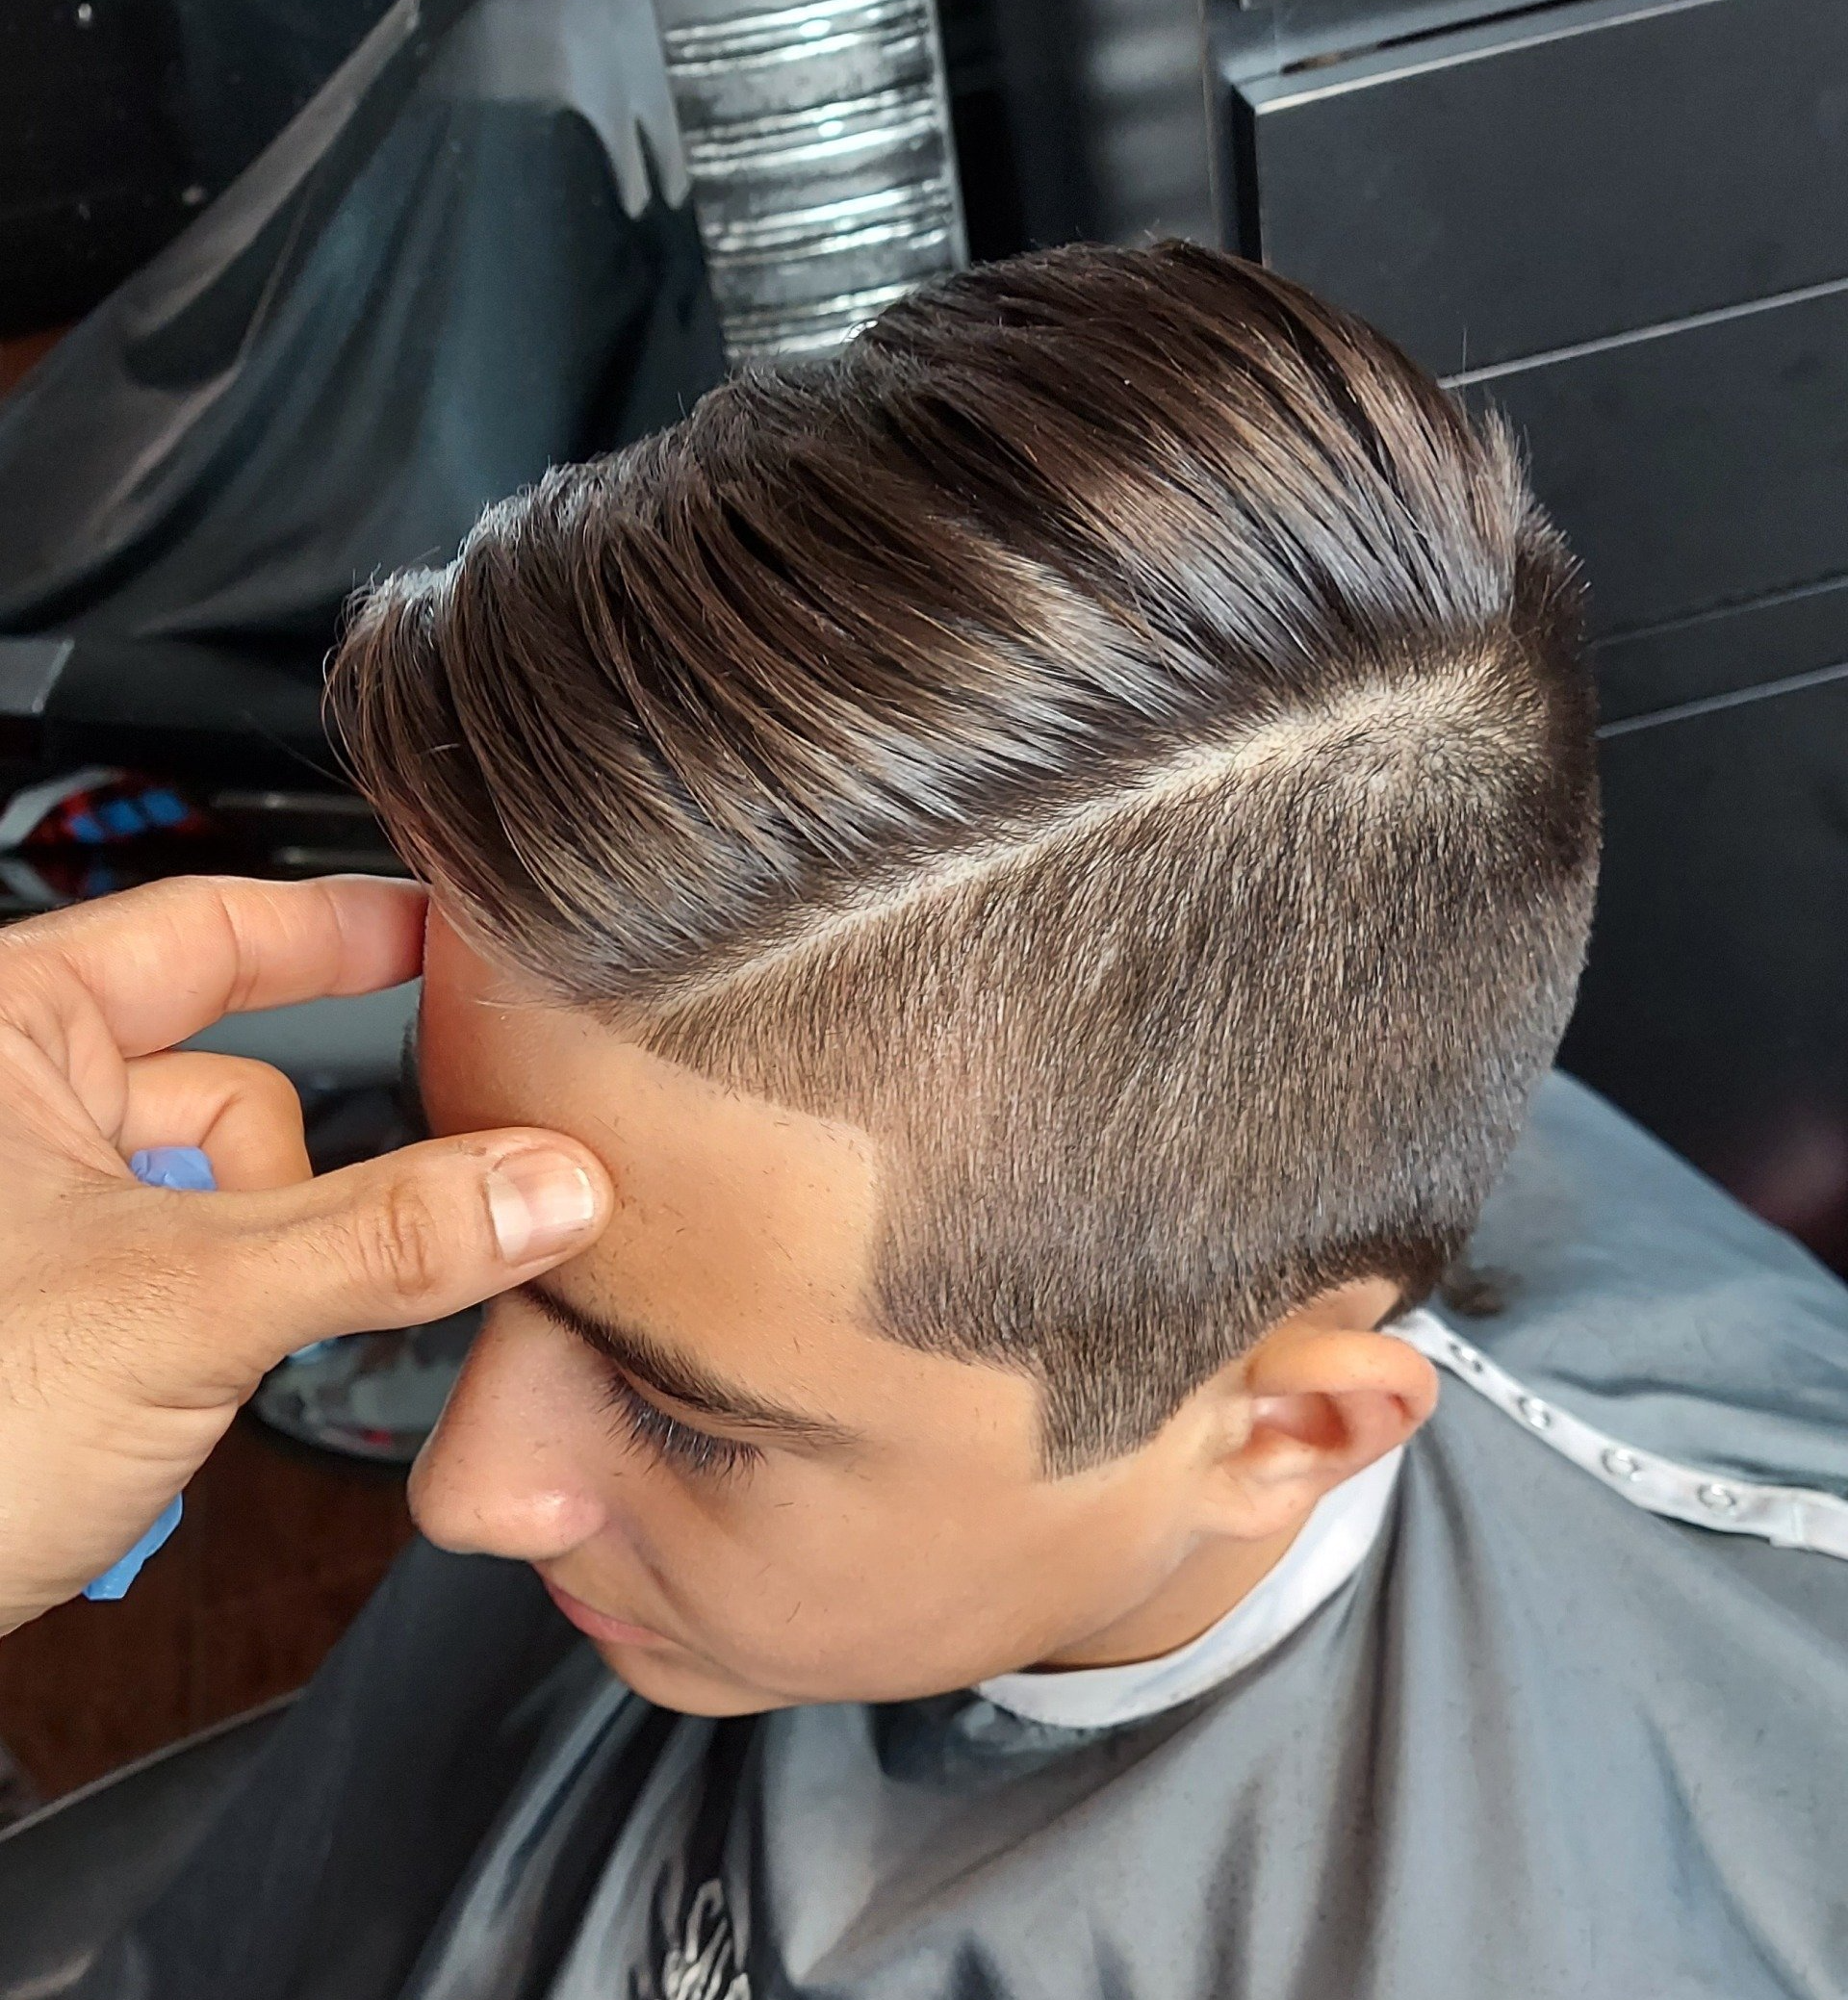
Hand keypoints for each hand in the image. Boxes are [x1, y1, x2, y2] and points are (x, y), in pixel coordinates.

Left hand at [0, 874, 612, 1634]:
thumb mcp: (179, 1304)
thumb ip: (386, 1236)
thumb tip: (543, 1184)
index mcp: (4, 1032)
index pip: (213, 925)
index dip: (347, 927)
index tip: (454, 932)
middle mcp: (10, 1106)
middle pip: (241, 1087)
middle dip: (288, 1192)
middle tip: (285, 1272)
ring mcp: (25, 1215)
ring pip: (226, 1197)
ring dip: (250, 1281)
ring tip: (193, 1364)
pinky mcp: (44, 1309)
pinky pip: (192, 1278)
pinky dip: (215, 1332)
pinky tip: (174, 1399)